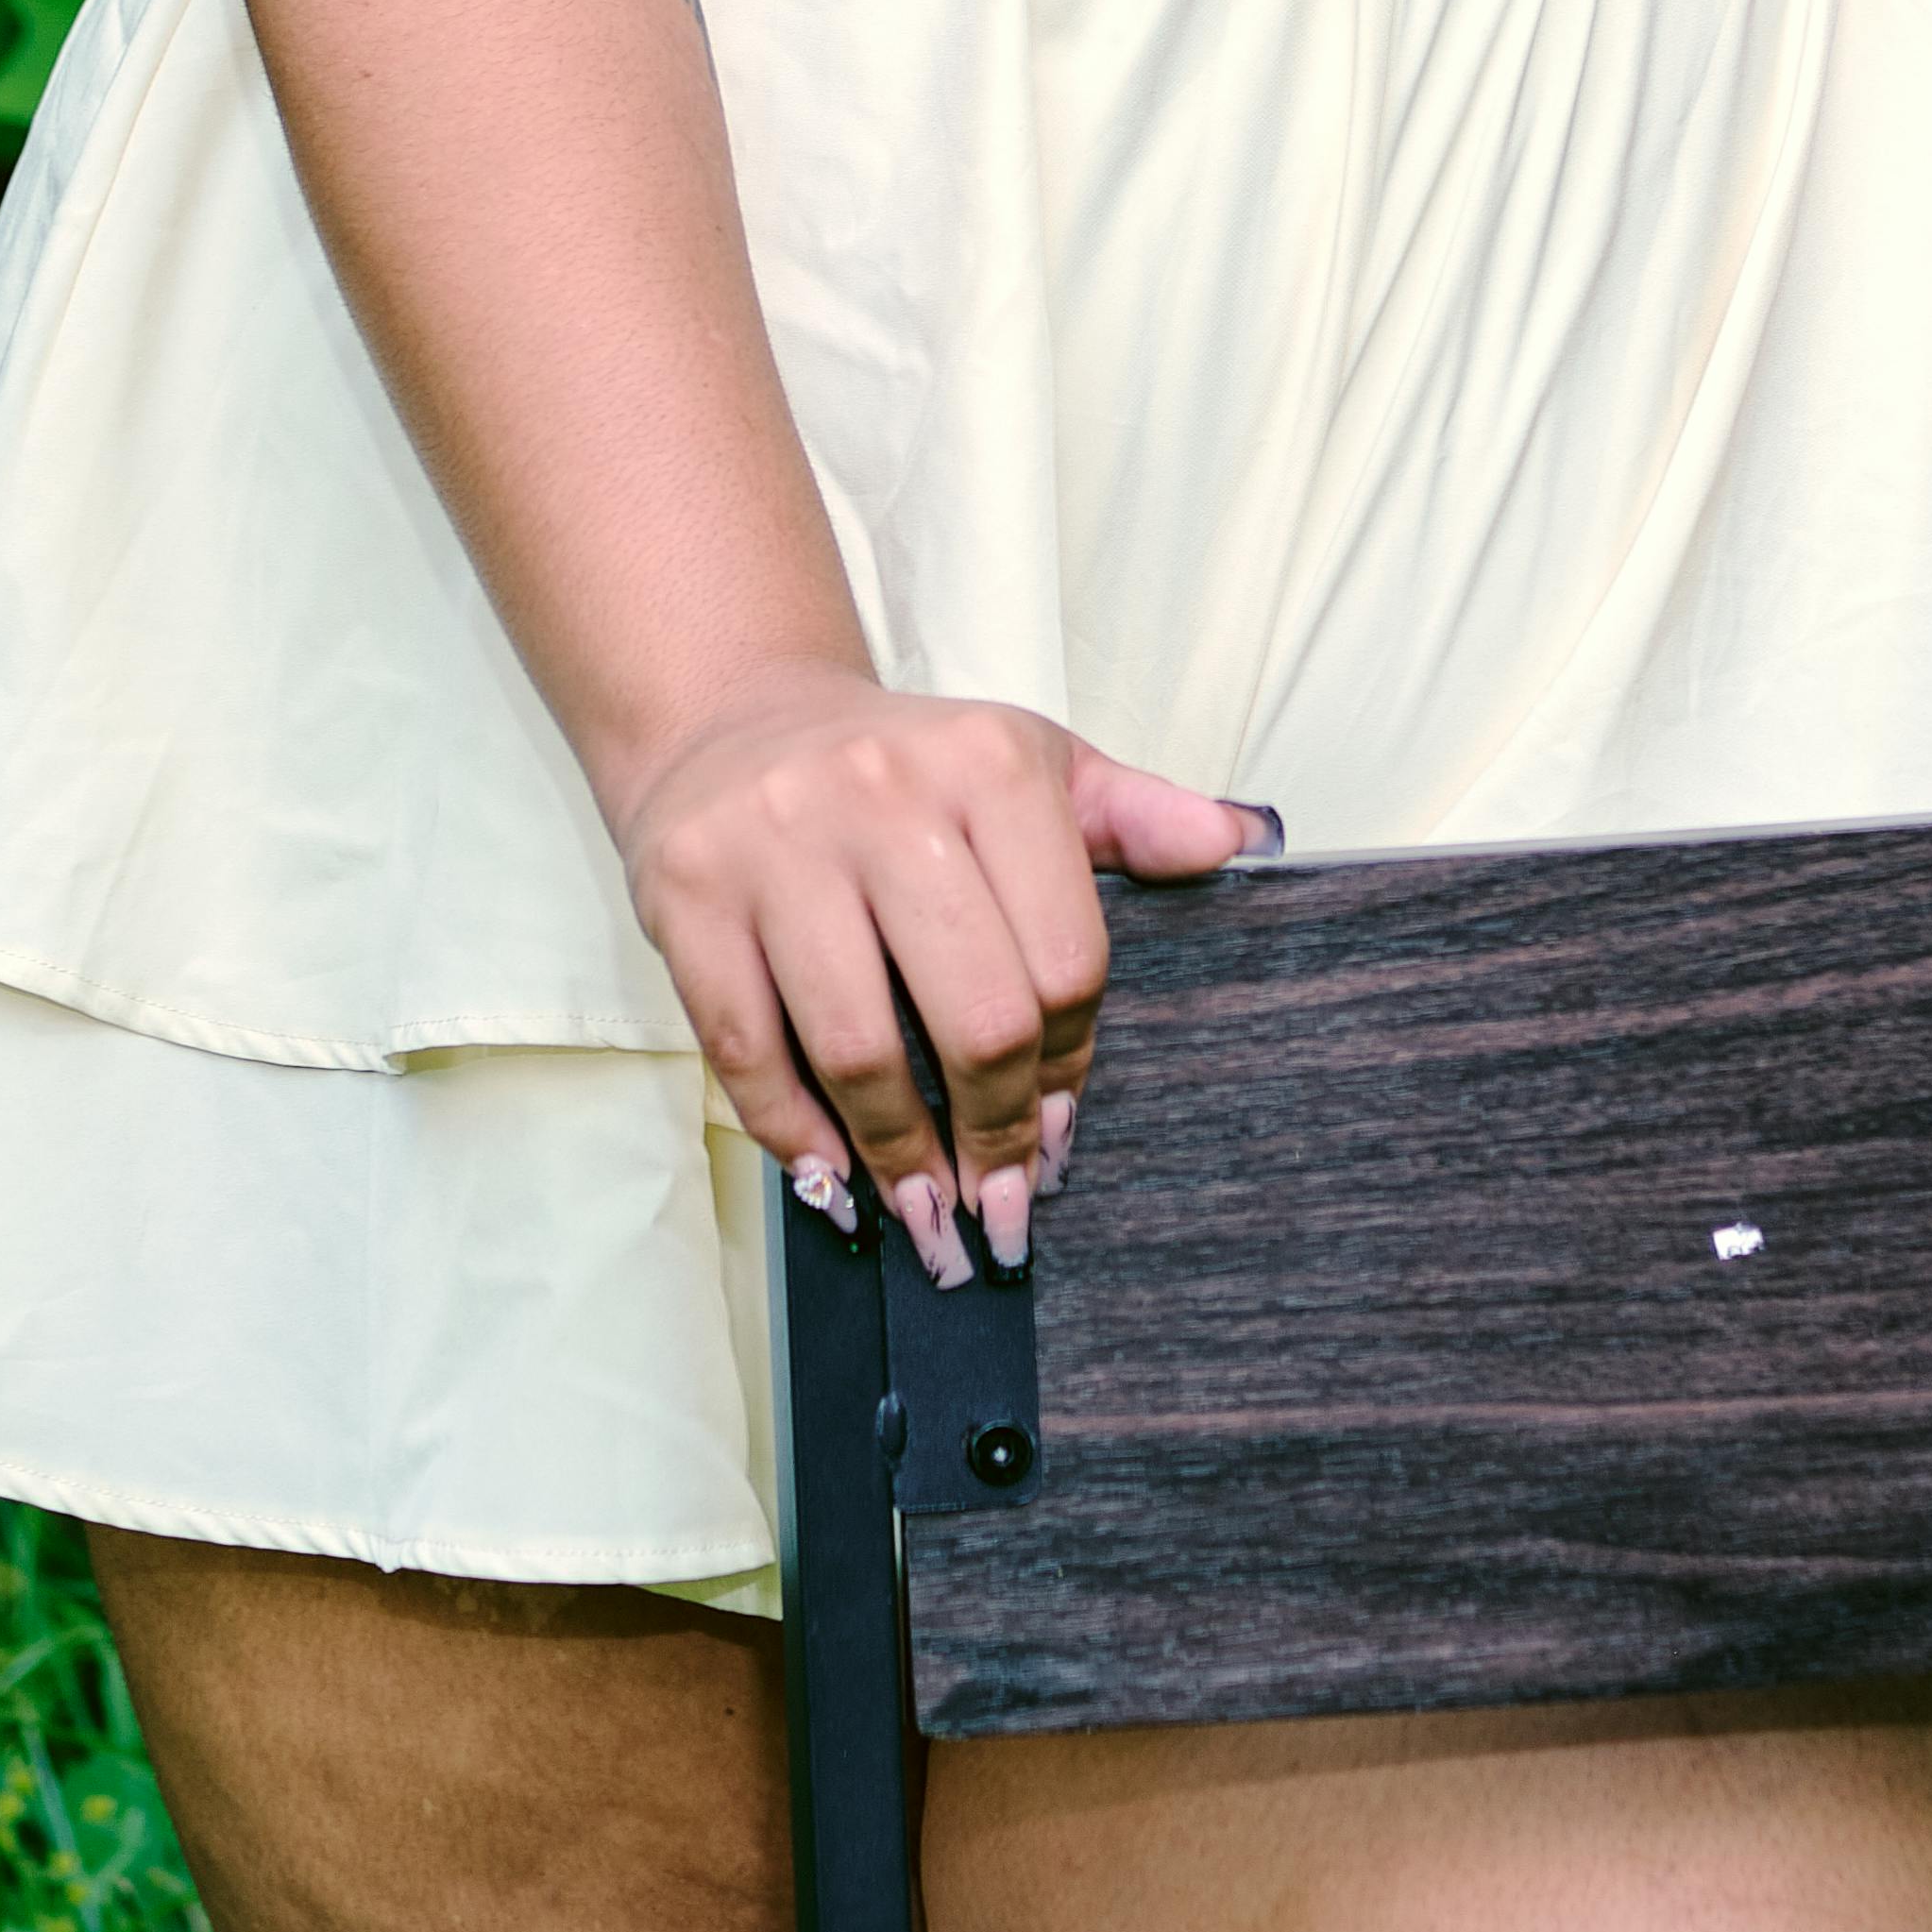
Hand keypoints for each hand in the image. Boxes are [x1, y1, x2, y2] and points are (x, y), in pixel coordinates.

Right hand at [615, 659, 1273, 1286]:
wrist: (734, 717)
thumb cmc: (908, 770)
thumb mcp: (1032, 765)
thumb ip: (1135, 815)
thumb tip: (1244, 844)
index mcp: (988, 762)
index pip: (1064, 957)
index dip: (1070, 1067)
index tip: (1058, 1132)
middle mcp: (883, 793)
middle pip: (973, 1016)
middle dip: (995, 1135)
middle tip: (1002, 1206)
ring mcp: (776, 843)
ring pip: (857, 1046)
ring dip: (900, 1158)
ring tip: (929, 1213)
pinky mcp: (687, 893)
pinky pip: (747, 1050)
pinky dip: (794, 1133)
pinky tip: (833, 1177)